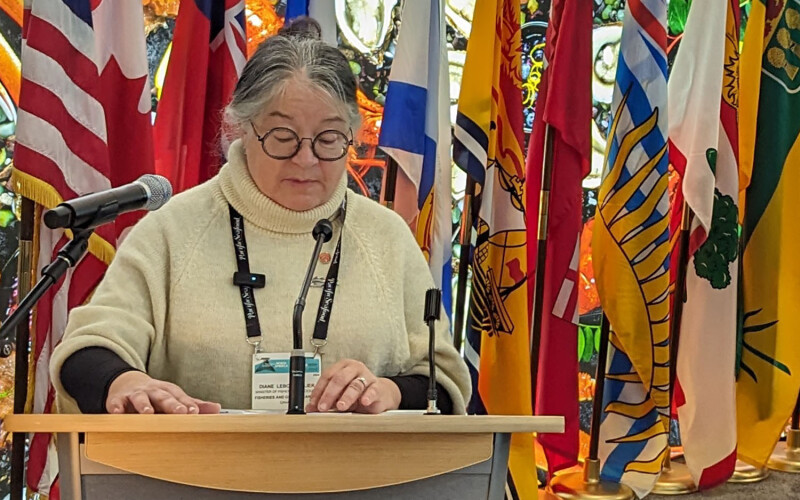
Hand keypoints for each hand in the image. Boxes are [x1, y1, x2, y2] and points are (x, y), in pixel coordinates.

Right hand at [106, 371, 221, 413]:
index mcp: (168, 391)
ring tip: (148, 413)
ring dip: (144, 405)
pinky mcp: (117, 400)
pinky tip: (117, 413)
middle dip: (172, 405)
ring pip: (140, 398)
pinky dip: (116, 407)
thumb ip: (193, 404)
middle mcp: (153, 391)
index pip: (180, 398)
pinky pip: (116, 403)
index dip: (188, 405)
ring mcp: (135, 394)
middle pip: (163, 397)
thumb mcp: (174, 397)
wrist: (127, 384)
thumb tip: (217, 409)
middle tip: (180, 412)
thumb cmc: (155, 394)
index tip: (196, 413)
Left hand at [306, 359, 400, 413]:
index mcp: (342, 367)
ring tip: (341, 406)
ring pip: (355, 385)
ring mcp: (367, 377)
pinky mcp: (378, 387)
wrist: (381, 395)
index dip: (319, 390)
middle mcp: (354, 369)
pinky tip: (364, 402)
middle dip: (329, 394)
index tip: (314, 404)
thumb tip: (310, 408)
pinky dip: (368, 396)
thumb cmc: (357, 393)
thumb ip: (326, 400)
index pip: (327, 376)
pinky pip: (373, 390)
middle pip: (339, 379)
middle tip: (323, 407)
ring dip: (346, 397)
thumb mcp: (340, 396)